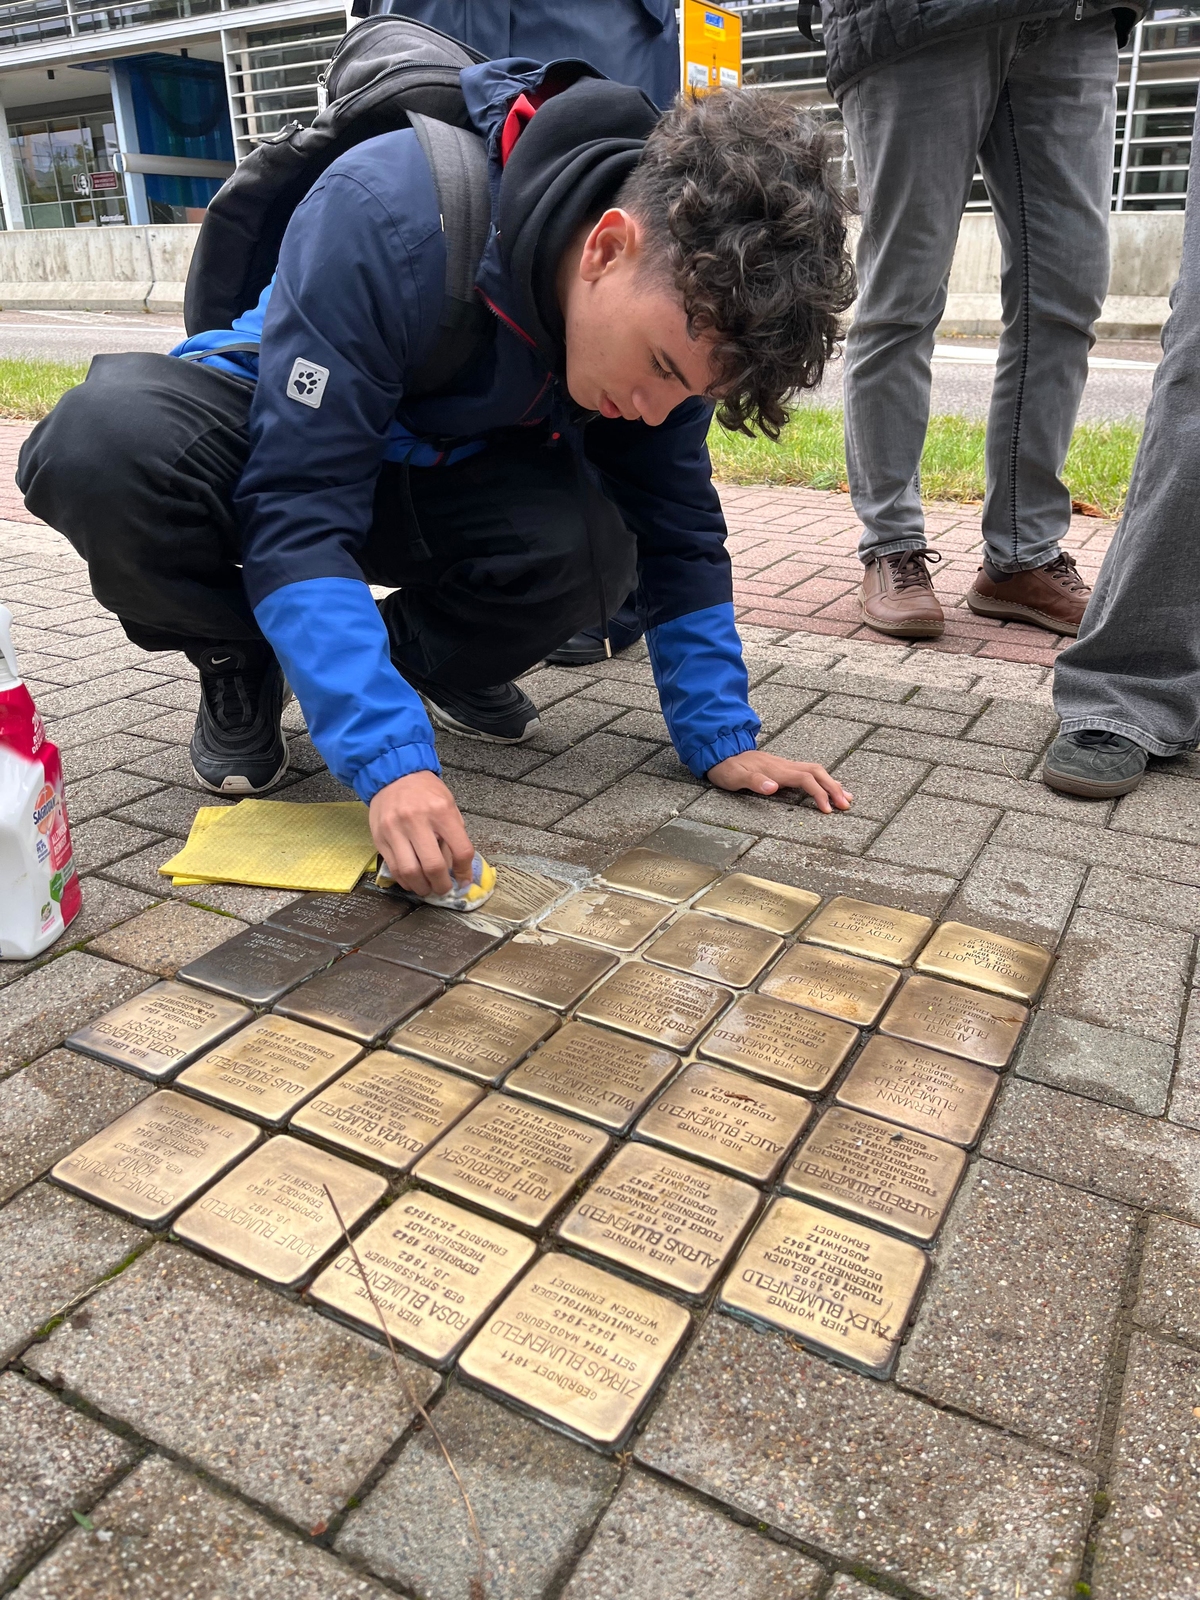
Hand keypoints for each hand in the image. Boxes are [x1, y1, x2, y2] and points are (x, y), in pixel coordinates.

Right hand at [368, 771, 475, 896]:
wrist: (393, 774)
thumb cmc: (426, 791)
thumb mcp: (449, 805)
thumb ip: (454, 835)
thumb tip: (457, 870)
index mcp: (441, 811)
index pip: (460, 850)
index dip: (465, 872)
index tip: (463, 881)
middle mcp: (417, 821)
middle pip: (433, 866)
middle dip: (441, 885)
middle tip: (444, 889)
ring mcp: (395, 830)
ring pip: (410, 872)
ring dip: (421, 887)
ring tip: (427, 888)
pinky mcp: (379, 838)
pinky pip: (393, 868)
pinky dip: (405, 880)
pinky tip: (412, 880)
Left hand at [707, 751, 852, 813]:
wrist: (721, 752)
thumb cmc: (728, 768)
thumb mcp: (735, 777)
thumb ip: (754, 781)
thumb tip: (774, 787)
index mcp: (778, 770)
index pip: (806, 779)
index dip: (819, 793)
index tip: (827, 810)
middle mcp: (785, 766)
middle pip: (818, 772)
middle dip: (834, 788)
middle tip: (846, 805)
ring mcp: (786, 766)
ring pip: (816, 771)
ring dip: (832, 783)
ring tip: (846, 797)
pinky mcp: (784, 768)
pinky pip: (809, 772)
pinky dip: (823, 781)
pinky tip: (828, 788)